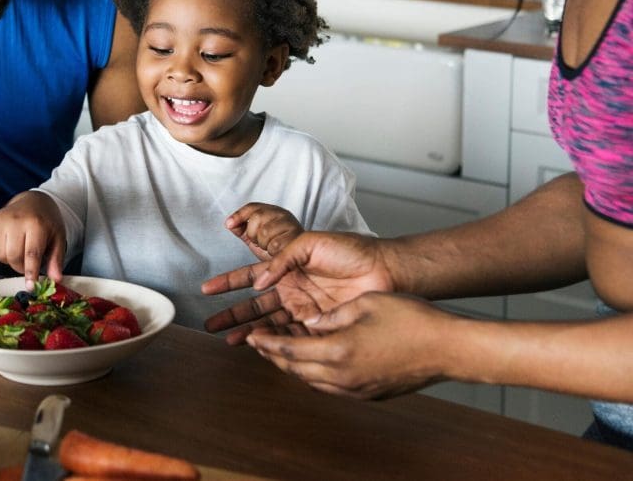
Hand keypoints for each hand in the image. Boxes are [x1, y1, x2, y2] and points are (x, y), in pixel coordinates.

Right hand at [0, 191, 66, 288]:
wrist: (32, 201)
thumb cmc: (45, 221)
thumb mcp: (57, 238)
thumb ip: (56, 259)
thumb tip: (55, 279)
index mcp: (36, 224)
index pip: (31, 253)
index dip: (30, 272)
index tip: (30, 286)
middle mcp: (16, 221)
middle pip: (13, 257)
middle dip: (20, 266)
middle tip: (27, 261)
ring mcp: (0, 221)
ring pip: (0, 255)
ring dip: (8, 259)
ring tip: (18, 249)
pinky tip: (6, 244)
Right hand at [201, 230, 392, 343]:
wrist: (384, 270)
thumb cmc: (350, 250)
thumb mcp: (309, 243)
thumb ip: (281, 258)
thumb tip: (259, 282)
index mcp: (286, 268)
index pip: (250, 276)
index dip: (228, 283)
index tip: (207, 289)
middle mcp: (292, 290)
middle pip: (255, 305)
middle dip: (232, 314)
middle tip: (211, 324)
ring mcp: (304, 310)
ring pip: (269, 324)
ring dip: (249, 332)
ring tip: (228, 341)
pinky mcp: (319, 326)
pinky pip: (292, 337)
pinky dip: (275, 343)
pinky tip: (260, 347)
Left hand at [226, 202, 304, 260]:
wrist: (300, 264)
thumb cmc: (279, 250)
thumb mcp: (257, 239)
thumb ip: (243, 230)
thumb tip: (229, 224)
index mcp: (273, 213)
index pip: (252, 207)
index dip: (239, 215)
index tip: (228, 224)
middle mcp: (283, 215)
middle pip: (257, 217)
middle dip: (253, 233)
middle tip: (261, 243)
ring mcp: (291, 226)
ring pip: (265, 232)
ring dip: (264, 244)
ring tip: (271, 249)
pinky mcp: (297, 239)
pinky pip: (276, 245)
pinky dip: (273, 252)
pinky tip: (277, 254)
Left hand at [245, 292, 456, 398]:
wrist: (448, 348)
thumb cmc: (410, 319)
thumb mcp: (364, 304)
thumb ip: (331, 315)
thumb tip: (309, 322)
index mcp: (338, 351)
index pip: (288, 350)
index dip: (266, 343)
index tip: (250, 336)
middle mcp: (343, 376)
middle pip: (295, 370)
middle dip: (274, 357)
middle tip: (258, 343)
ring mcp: (357, 390)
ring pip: (312, 382)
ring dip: (293, 367)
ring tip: (281, 351)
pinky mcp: (370, 394)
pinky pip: (331, 387)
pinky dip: (315, 375)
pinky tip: (314, 361)